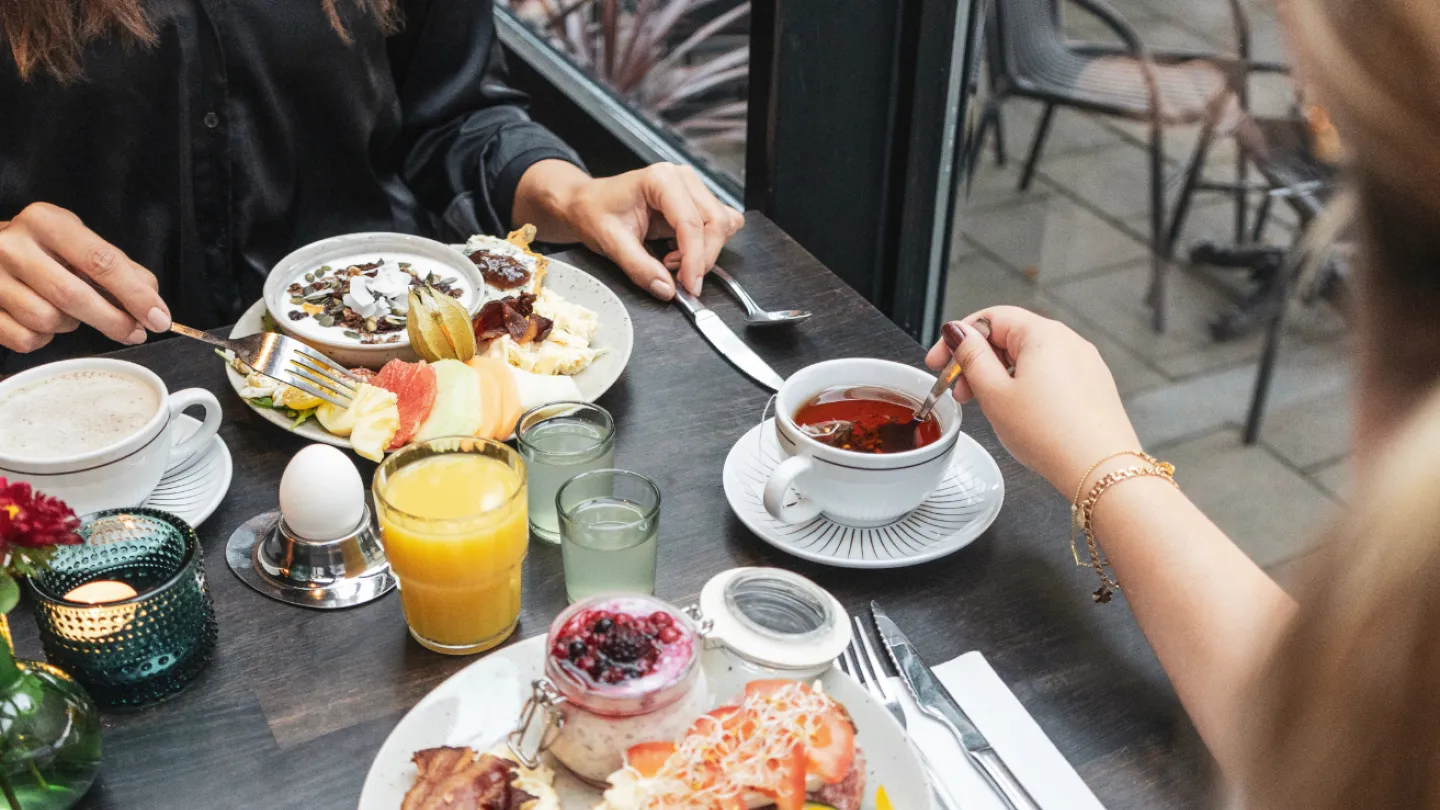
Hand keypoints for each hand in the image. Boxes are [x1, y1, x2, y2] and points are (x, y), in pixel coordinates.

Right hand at [0, 203, 169, 352]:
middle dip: (113, 320)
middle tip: (134, 332)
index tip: (159, 317)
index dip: (135, 295)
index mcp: (45, 222)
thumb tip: (151, 303)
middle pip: (74, 296)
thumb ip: (118, 267)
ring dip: (70, 325)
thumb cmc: (39, 248)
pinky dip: (43, 338)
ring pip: (48, 320)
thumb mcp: (77, 241)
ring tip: (67, 310)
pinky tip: (40, 320)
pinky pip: (26, 339)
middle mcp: (12, 245)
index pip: (101, 262)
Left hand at [514, 160, 743, 299]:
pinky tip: (681, 251)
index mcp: (660, 179)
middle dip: (702, 258)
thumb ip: (639, 267)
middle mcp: (682, 178)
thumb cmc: (595, 212)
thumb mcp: (610, 242)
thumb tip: (666, 288)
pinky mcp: (696, 202)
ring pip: (722, 224)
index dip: (694, 259)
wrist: (587, 204)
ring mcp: (692, 188)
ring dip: (704, 252)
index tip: (690, 285)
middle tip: (680, 279)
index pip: (691, 222)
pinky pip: (720, 224)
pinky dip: (707, 245)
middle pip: (715, 223)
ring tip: (672, 260)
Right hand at [927, 305, 1140, 494]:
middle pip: (1009, 337)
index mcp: (1042, 334)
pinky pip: (1050, 375)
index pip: (989, 318)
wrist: (1101, 469)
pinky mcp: (1091, 386)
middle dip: (977, 361)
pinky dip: (1025, 387)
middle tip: (959, 391)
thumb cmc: (1050, 434)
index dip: (957, 339)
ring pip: (1029, 358)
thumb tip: (959, 333)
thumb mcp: (994, 394)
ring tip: (986, 406)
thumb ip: (971, 358)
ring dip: (1000, 376)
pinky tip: (1017, 413)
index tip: (939, 362)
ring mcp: (1083, 363)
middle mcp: (1068, 341)